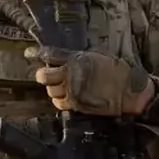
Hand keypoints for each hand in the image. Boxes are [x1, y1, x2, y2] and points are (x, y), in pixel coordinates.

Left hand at [28, 48, 153, 116]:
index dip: (37, 54)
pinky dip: (59, 100)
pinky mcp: (76, 104)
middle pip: (43, 75)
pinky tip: (65, 96)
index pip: (50, 54)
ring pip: (50, 91)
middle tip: (47, 75)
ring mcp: (72, 90)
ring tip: (61, 86)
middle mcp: (71, 74)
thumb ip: (80, 57)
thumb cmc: (118, 71)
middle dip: (42, 75)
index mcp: (77, 58)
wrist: (129, 91)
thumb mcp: (99, 55)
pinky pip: (58, 103)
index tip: (29, 54)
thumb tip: (66, 58)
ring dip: (52, 88)